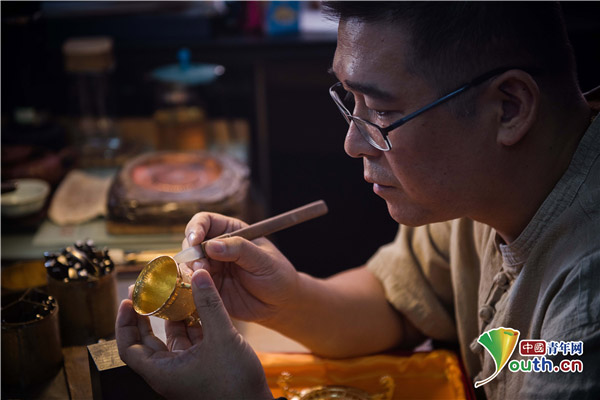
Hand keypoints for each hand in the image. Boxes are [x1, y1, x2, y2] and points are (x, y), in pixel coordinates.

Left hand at [116, 269, 272, 399]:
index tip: (128, 301)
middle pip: (148, 340)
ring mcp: (187, 368)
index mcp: (162, 372)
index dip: (124, 323)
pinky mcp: (203, 365)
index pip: (128, 348)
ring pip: (173, 337)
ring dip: (173, 314)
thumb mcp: (222, 338)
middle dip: (147, 314)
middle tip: (147, 289)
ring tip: (174, 290)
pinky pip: (192, 340)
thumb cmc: (234, 385)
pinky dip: (193, 322)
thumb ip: (209, 305)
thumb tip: (199, 274)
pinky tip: (199, 304)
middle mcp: (170, 370)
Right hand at [182, 212, 298, 322]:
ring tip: (201, 278)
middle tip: (200, 266)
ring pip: (188, 265)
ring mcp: (211, 268)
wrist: (281, 304)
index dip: (196, 228)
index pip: (205, 222)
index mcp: (231, 232)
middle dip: (191, 253)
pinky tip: (198, 291)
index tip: (195, 240)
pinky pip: (192, 285)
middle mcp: (217, 248)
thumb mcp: (263, 259)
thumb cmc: (277, 275)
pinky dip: (190, 287)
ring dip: (189, 271)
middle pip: (191, 243)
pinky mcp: (208, 288)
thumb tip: (211, 245)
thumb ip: (239, 250)